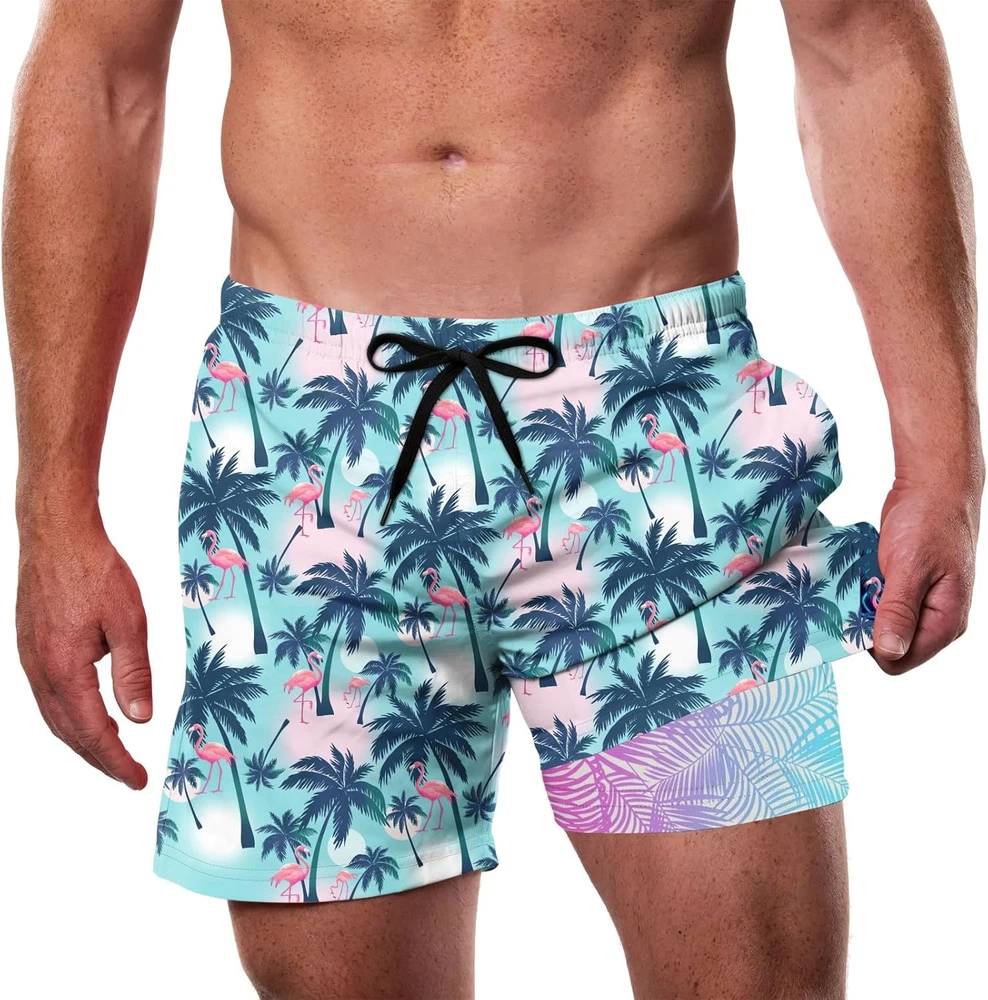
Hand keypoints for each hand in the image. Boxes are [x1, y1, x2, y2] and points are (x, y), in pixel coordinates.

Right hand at [16, 524, 151, 788]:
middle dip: (99, 758)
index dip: (115, 761)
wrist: (56, 535)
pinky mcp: (31, 647)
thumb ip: (133, 672)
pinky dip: (69, 716)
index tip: (137, 779)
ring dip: (82, 740)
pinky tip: (89, 715)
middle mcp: (40, 671)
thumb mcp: (129, 621)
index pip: (92, 731)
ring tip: (113, 753)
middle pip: (68, 732)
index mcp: (65, 669)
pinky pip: (48, 696)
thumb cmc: (95, 571)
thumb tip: (140, 719)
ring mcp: (30, 660)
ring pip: (55, 716)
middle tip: (128, 774)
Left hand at [871, 475, 981, 672]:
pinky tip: (862, 575)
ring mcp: (921, 603)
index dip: (872, 644)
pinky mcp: (906, 588)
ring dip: (863, 607)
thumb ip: (899, 611)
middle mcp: (935, 619)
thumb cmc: (930, 520)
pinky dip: (866, 592)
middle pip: (889, 645)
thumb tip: (890, 651)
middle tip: (854, 594)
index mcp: (945, 621)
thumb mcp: (910, 567)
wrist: (933, 486)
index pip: (900, 660)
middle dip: (866, 625)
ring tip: (859, 581)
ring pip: (881, 623)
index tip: (854, 616)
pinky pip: (879, 603)